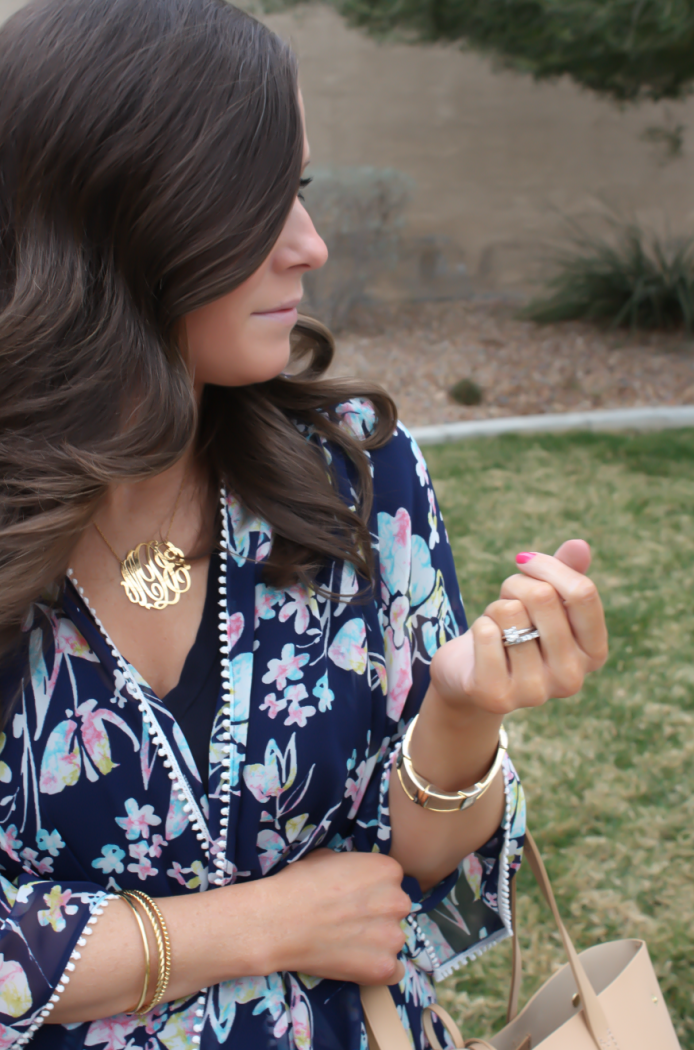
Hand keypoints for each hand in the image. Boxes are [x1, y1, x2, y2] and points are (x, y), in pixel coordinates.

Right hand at [264, 849, 409, 984]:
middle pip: (394, 910)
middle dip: (376, 916)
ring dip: (376, 942)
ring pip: (392, 940)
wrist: (278, 922)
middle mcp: (397, 901)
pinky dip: (378, 969)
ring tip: (346, 944)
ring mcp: (393, 937)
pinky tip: (356, 963)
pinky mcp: (384, 968)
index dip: (371, 891)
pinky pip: (394, 971)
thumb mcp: (329, 858)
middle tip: (348, 922)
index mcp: (388, 870)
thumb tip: (354, 877)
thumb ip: (353, 867)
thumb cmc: (298, 884)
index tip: (352, 899)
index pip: (390, 883)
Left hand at [430, 539, 607, 714]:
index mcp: (593, 652)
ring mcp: (535, 691)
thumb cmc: (515, 630)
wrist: (471, 675)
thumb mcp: (543, 600)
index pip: (583, 593)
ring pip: (509, 612)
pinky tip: (482, 647)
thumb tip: (579, 545)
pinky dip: (478, 627)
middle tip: (506, 603)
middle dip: (515, 586)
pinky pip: (486, 633)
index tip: (525, 561)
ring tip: (497, 630)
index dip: (549, 567)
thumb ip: (565, 573)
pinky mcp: (497, 695)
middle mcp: (572, 678)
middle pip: (543, 597)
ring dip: (494, 611)